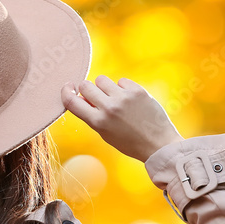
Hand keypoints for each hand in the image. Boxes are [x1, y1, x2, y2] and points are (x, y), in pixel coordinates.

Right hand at [61, 75, 183, 162]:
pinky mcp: (137, 91)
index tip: (68, 87)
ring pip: (101, 79)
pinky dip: (122, 88)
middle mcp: (109, 108)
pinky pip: (120, 81)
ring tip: (114, 98)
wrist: (158, 144)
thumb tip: (80, 96)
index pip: (72, 101)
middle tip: (95, 96)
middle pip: (85, 86)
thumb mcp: (105, 133)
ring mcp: (123, 98)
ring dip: (104, 87)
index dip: (66, 92)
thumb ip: (91, 115)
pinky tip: (129, 99)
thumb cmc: (129, 142)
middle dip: (87, 89)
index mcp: (98, 122)